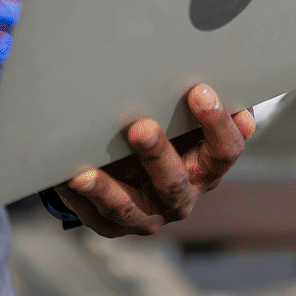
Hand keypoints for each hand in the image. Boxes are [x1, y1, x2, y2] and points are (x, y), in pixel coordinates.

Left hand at [50, 84, 254, 237]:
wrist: (128, 172)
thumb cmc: (166, 132)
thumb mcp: (184, 119)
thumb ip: (197, 102)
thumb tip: (220, 72)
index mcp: (205, 168)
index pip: (224, 152)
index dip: (217, 125)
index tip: (200, 90)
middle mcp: (180, 196)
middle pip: (175, 181)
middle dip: (158, 154)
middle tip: (141, 127)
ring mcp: (147, 214)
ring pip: (130, 206)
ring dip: (109, 188)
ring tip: (86, 173)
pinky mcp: (114, 223)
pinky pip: (97, 210)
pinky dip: (84, 194)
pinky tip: (71, 177)